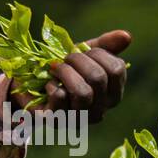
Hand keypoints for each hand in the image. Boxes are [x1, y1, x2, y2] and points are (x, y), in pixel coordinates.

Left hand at [10, 29, 131, 123]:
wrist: (31, 84)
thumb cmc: (64, 70)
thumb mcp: (84, 54)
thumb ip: (105, 45)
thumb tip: (127, 36)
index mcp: (112, 93)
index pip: (116, 70)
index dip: (98, 54)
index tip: (83, 51)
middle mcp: (100, 110)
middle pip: (98, 78)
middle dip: (78, 60)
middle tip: (65, 58)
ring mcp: (80, 119)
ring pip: (83, 93)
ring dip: (65, 72)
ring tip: (55, 67)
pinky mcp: (57, 121)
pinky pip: (60, 98)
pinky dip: (51, 85)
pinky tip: (48, 84)